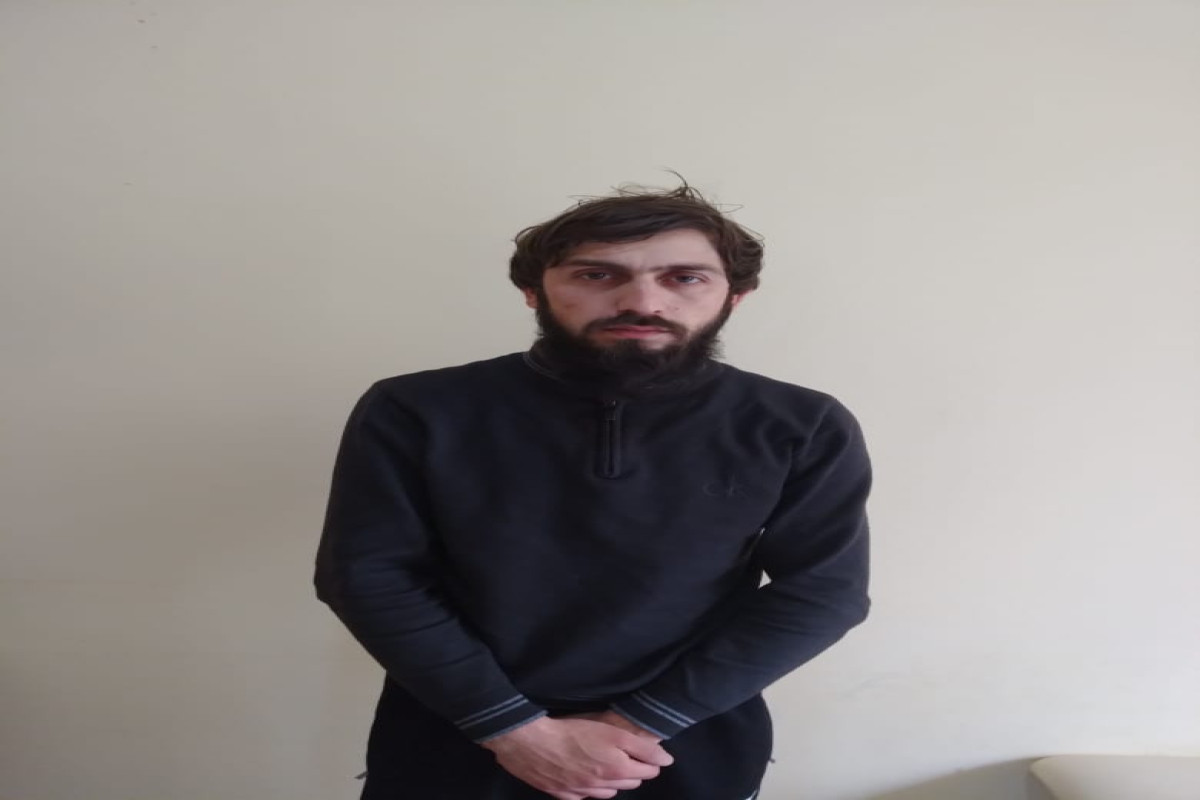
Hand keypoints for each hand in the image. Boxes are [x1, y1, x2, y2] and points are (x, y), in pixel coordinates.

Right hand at [480, 715, 673, 799]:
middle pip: (629, 783)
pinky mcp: (563, 794)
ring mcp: (581, 793)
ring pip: (608, 793)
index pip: (648, 772)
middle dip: (632, 770)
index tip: (643, 750)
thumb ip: (643, 747)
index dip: (649, 759)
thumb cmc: (573, 732)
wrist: (531, 742)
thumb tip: (666, 760)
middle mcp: (601, 787)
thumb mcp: (613, 733)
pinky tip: (583, 773)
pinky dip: (589, 787)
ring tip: (604, 763)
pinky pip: (585, 796)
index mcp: (617, 772)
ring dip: (611, 781)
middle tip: (623, 753)